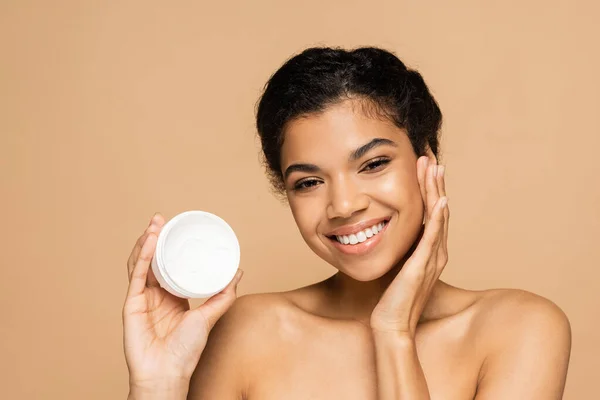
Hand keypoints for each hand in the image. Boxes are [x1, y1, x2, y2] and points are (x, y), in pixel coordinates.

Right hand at [123, 213, 243, 388]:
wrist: (168, 372)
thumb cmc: (185, 351)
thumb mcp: (209, 316)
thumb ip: (223, 295)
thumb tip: (238, 272)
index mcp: (171, 297)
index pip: (169, 265)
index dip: (170, 247)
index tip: (177, 229)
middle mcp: (154, 295)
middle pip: (152, 260)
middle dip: (156, 238)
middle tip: (163, 219)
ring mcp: (141, 298)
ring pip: (141, 263)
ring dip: (147, 241)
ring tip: (155, 223)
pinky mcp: (131, 304)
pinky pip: (137, 275)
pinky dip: (142, 256)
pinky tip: (149, 241)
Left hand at [371, 156, 448, 337]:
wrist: (391, 325)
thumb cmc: (391, 298)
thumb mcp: (397, 265)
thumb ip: (400, 249)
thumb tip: (387, 231)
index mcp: (430, 251)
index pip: (431, 213)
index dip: (428, 189)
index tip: (423, 167)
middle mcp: (436, 252)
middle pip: (438, 209)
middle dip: (434, 182)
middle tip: (430, 157)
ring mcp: (432, 259)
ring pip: (438, 218)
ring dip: (436, 191)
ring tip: (434, 167)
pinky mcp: (423, 266)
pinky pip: (433, 237)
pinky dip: (438, 218)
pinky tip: (440, 200)